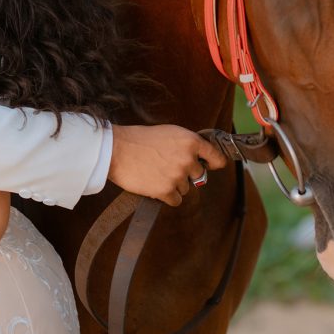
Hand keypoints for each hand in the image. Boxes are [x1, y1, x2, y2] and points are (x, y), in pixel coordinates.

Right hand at [106, 125, 227, 206]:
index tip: (210, 166)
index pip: (217, 158)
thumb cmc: (139, 139)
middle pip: (198, 176)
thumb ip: (187, 145)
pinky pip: (176, 200)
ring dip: (173, 184)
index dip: (213, 163)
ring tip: (155, 172)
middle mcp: (188, 159)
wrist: (116, 150)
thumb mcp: (169, 132)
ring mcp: (177, 176)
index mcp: (191, 141)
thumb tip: (201, 159)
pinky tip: (154, 184)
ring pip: (186, 188)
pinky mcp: (166, 191)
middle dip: (185, 173)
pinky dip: (166, 195)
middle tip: (166, 166)